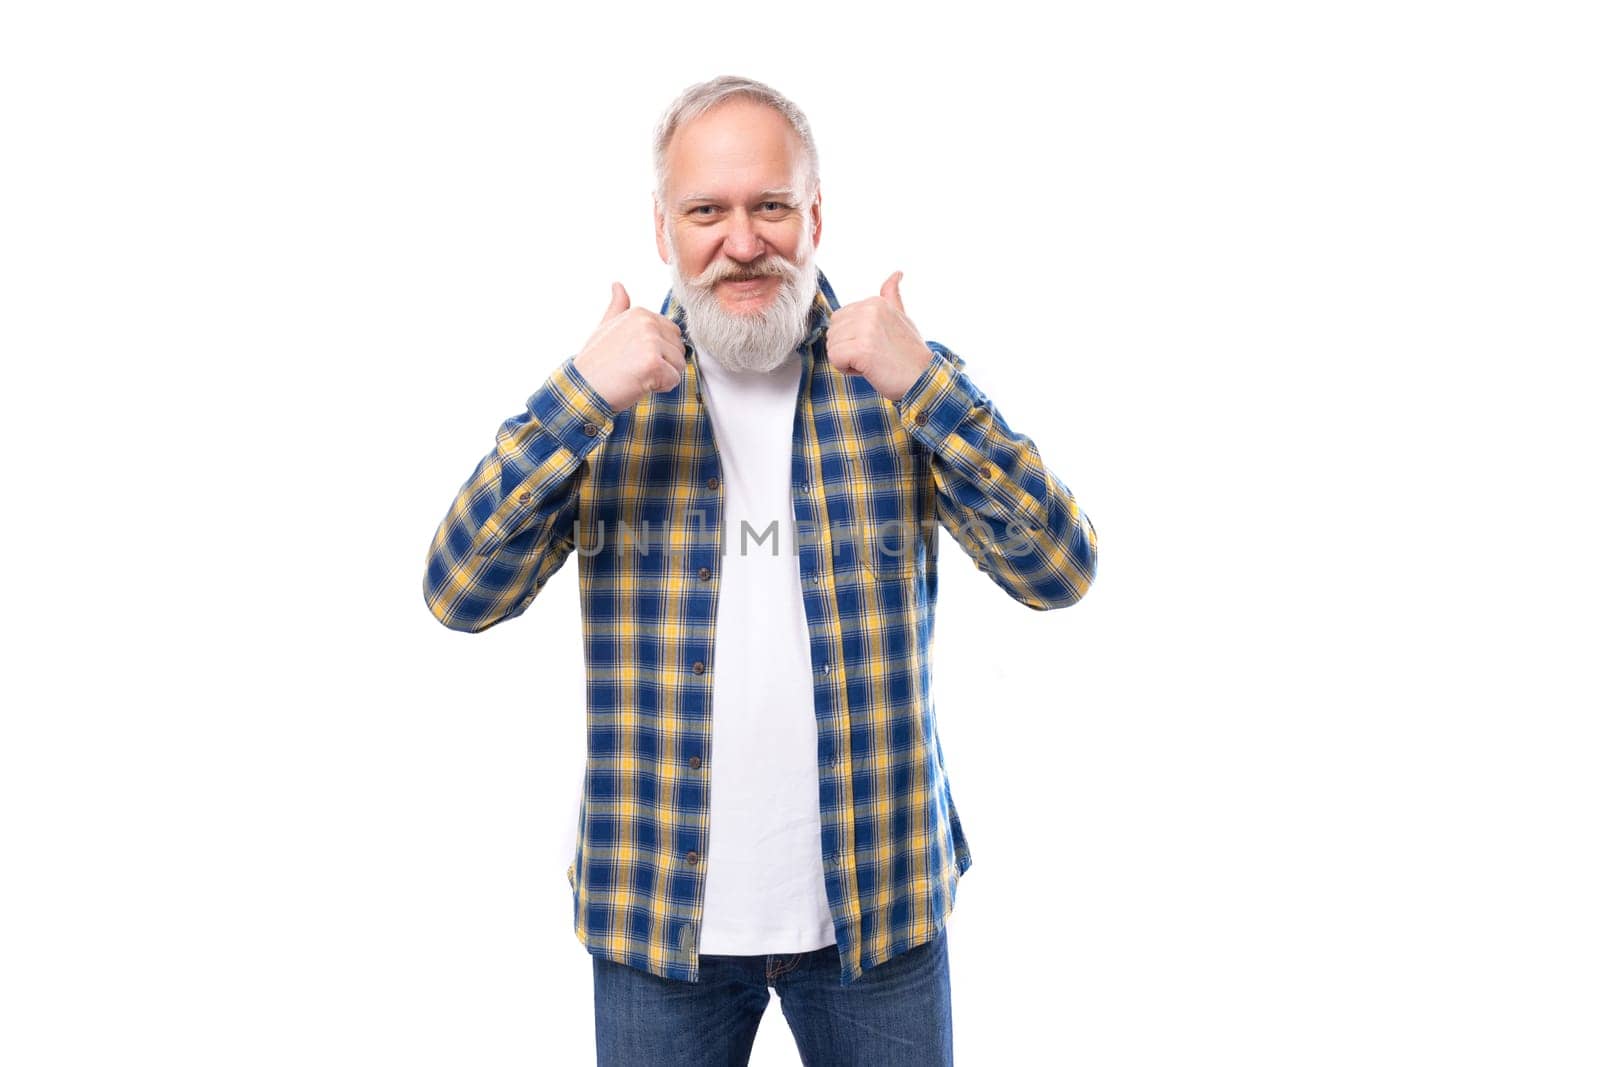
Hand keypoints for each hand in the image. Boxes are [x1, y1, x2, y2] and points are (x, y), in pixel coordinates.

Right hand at [572, 282, 686, 411]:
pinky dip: (660, 388)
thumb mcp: (605, 327)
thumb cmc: (595, 363)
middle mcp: (647, 323)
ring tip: (636, 376)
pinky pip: (673, 380)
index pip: (673, 334)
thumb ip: (618, 307)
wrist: (583, 388)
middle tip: (636, 369)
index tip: (635, 357)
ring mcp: (651, 342)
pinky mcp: (654, 364)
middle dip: (664, 364)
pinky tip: (639, 384)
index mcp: (640, 313)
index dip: (659, 352)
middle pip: (679, 349)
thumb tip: (617, 285)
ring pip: (679, 365)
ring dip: (662, 377)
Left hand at [824, 271, 933, 401]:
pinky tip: (868, 369)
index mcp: (875, 302)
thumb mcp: (902, 317)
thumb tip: (897, 273)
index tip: (875, 344)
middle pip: (832, 332)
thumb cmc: (910, 353)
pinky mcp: (861, 349)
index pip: (839, 320)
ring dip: (847, 360)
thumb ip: (892, 296)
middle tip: (873, 355)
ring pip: (832, 346)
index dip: (852, 338)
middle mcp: (869, 310)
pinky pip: (835, 359)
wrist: (923, 378)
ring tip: (872, 362)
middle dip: (847, 348)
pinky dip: (847, 369)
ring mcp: (865, 328)